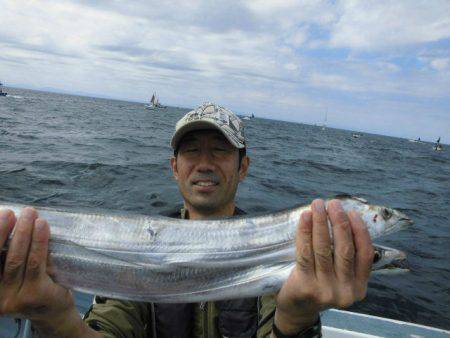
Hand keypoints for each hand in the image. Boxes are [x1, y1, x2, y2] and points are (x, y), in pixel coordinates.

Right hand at [0, 207, 93, 336]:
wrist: (54, 310)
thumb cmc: (32, 286)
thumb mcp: (14, 273)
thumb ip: (8, 256)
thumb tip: (12, 221)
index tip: (2, 214)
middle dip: (5, 231)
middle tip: (15, 212)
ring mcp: (15, 298)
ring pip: (17, 260)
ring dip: (25, 233)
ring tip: (31, 215)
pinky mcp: (36, 294)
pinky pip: (37, 264)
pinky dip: (39, 243)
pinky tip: (43, 227)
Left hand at [274, 199, 373, 333]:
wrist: (297, 309)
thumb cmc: (320, 283)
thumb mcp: (340, 276)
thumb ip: (346, 256)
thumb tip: (345, 217)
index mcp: (359, 287)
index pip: (365, 254)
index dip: (360, 231)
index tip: (352, 212)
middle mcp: (346, 291)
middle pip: (345, 249)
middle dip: (339, 222)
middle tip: (333, 203)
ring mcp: (326, 290)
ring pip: (324, 249)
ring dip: (321, 222)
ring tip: (317, 205)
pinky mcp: (305, 286)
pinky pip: (305, 253)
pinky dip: (305, 232)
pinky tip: (305, 217)